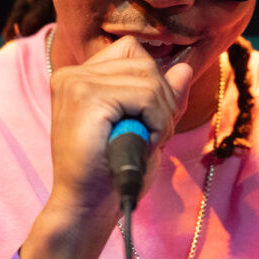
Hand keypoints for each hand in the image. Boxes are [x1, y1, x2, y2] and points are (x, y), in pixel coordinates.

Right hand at [44, 36, 193, 219]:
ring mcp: (77, 83)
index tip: (147, 120)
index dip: (152, 83)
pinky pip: (146, 94)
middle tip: (150, 137)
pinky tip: (143, 143)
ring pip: (150, 78)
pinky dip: (157, 121)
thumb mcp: (145, 127)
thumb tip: (185, 68)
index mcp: (79, 77)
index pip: (132, 51)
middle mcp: (73, 73)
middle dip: (162, 101)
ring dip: (161, 115)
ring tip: (145, 143)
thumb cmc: (112, 172)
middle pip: (144, 62)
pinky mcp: (87, 97)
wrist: (87, 208)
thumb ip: (163, 97)